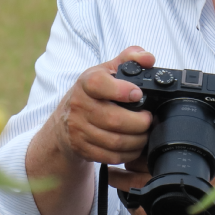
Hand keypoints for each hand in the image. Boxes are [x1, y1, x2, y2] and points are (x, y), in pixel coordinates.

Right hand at [48, 46, 155, 164]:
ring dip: (138, 140)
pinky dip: (129, 153)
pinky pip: (111, 156)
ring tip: (146, 133)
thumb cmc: (92, 93)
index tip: (138, 94)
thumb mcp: (107, 70)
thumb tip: (148, 58)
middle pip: (114, 119)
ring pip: (115, 141)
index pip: (99, 85)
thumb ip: (130, 58)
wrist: (65, 121)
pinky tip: (135, 146)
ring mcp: (79, 130)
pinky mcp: (83, 149)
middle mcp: (79, 106)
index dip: (121, 90)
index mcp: (87, 83)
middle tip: (149, 119)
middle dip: (140, 122)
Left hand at [108, 150, 214, 214]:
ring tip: (129, 198)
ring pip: (140, 210)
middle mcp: (173, 190)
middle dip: (121, 180)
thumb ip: (195, 148)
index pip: (142, 160)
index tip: (123, 155)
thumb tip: (186, 137)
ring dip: (133, 203)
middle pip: (135, 184)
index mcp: (177, 169)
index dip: (129, 157)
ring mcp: (175, 213)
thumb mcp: (214, 154)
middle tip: (113, 176)